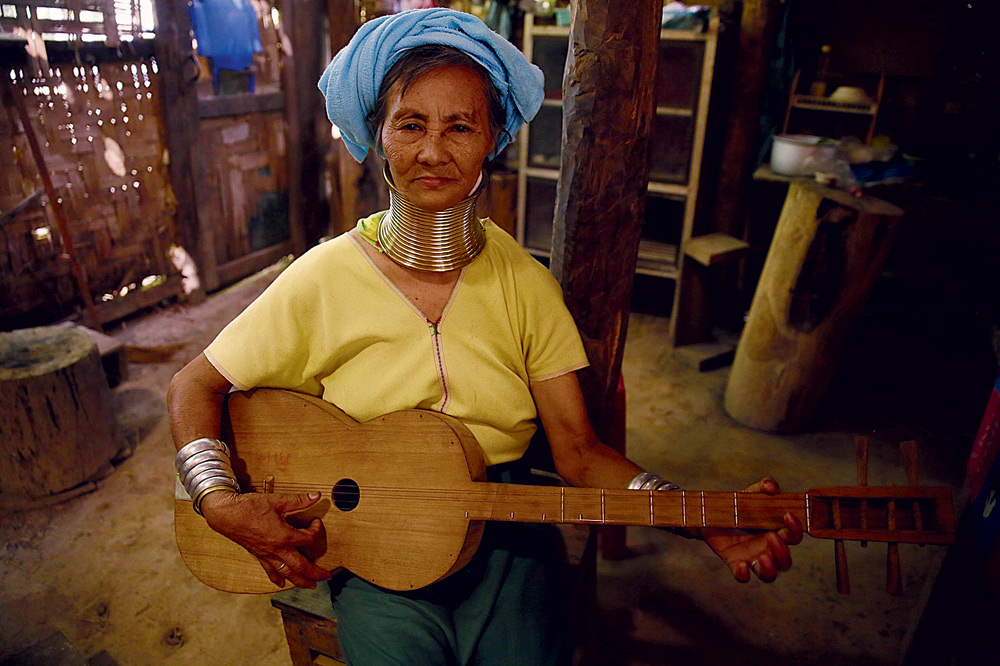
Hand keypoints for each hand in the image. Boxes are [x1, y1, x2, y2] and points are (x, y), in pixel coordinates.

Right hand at [200, 490, 331, 588]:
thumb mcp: (277, 501)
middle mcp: (277, 549)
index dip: (316, 530)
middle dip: (315, 573)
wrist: (226, 515)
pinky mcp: (259, 556)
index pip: (308, 538)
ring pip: (287, 573)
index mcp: (284, 536)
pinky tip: (282, 584)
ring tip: (311, 586)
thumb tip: (316, 495)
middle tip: (327, 577)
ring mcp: (267, 555)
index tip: (316, 522)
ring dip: (300, 581)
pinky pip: (270, 571)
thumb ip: (299, 500)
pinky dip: (277, 579)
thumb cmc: (250, 507)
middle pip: (301, 566)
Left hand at [698, 478, 802, 582]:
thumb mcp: (752, 493)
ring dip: (770, 569)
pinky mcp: (735, 562)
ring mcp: (752, 558)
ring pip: (769, 574)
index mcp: (777, 532)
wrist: (711, 513)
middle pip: (785, 561)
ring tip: (762, 558)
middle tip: (771, 537)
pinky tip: (742, 567)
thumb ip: (764, 486)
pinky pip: (742, 576)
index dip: (795, 529)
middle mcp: (768, 549)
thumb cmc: (740, 505)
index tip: (787, 516)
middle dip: (782, 552)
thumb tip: (772, 487)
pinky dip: (743, 575)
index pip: (794, 537)